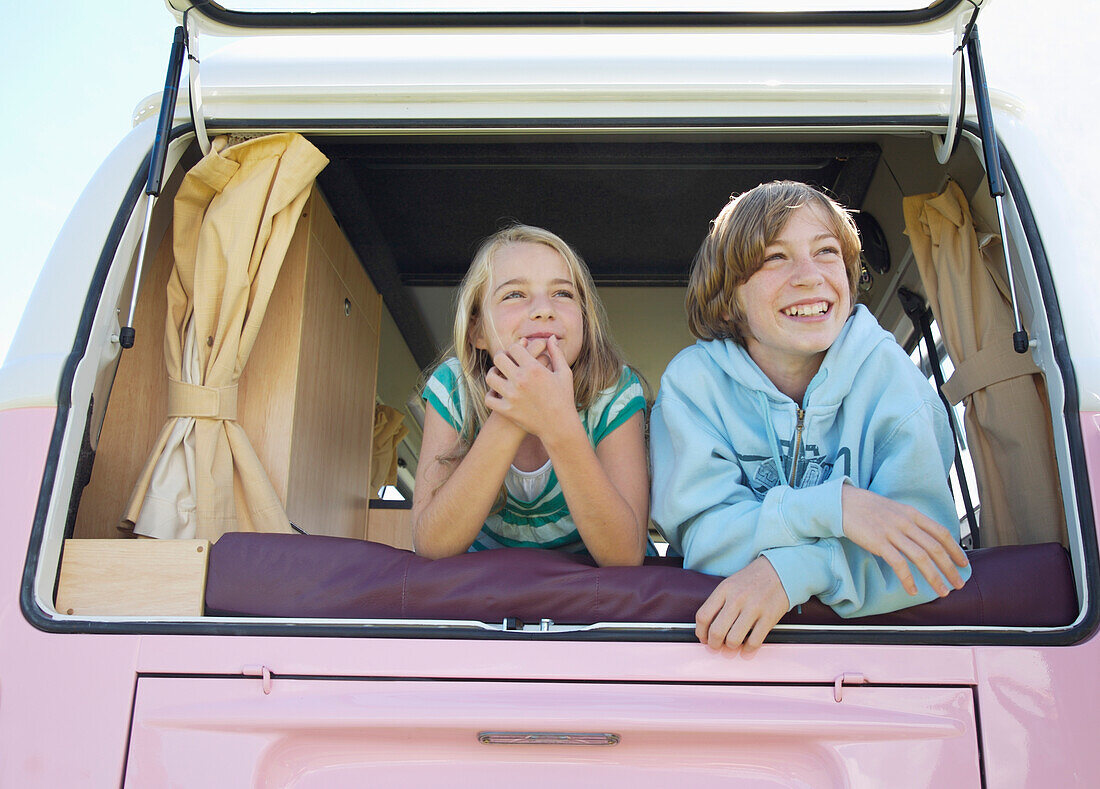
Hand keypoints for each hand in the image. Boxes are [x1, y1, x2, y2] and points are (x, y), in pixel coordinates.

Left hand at [484, 336, 575, 436]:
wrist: (560, 426)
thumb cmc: (564, 398)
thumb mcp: (564, 373)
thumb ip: (556, 353)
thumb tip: (550, 338)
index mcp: (534, 369)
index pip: (514, 348)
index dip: (515, 348)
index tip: (518, 353)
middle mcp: (520, 380)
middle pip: (499, 359)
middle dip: (501, 357)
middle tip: (505, 361)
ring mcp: (512, 396)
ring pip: (491, 377)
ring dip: (494, 374)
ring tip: (499, 375)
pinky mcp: (507, 410)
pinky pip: (489, 399)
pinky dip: (490, 395)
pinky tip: (497, 393)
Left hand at [695, 557, 789, 655]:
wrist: (779, 571)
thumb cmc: (752, 580)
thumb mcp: (729, 585)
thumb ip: (718, 603)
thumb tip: (708, 628)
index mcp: (724, 590)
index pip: (703, 616)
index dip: (700, 632)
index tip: (704, 638)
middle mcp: (737, 599)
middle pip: (716, 631)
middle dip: (714, 644)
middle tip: (716, 646)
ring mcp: (754, 608)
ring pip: (734, 640)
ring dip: (730, 647)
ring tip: (732, 644)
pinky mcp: (769, 618)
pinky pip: (754, 642)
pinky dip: (748, 649)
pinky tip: (747, 645)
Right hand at [841, 485, 968, 596]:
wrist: (844, 502)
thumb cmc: (868, 508)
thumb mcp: (895, 510)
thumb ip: (910, 522)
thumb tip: (925, 539)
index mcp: (912, 514)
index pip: (941, 532)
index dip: (955, 549)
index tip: (963, 564)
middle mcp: (906, 523)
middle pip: (935, 548)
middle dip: (950, 568)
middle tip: (958, 584)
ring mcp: (892, 532)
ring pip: (921, 557)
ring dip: (934, 577)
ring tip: (942, 591)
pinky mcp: (878, 542)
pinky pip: (898, 563)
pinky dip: (908, 578)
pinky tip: (912, 589)